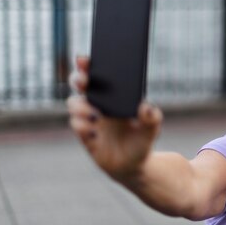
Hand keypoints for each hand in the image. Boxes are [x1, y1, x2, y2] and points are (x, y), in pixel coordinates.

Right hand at [67, 56, 162, 180]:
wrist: (133, 166)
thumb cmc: (142, 141)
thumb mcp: (152, 129)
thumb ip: (152, 118)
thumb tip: (146, 107)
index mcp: (114, 96)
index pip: (98, 75)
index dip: (88, 65)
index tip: (85, 58)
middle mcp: (98, 104)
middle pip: (81, 85)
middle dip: (79, 78)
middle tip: (84, 81)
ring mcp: (89, 120)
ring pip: (73, 104)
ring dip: (80, 106)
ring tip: (96, 115)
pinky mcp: (85, 137)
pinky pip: (76, 126)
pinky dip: (82, 126)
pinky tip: (95, 132)